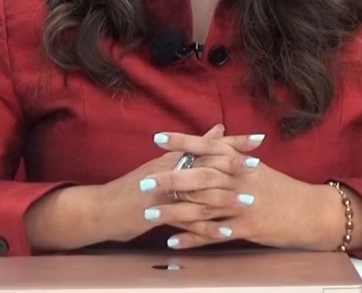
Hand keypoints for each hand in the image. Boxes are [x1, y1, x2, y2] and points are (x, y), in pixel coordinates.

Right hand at [92, 124, 256, 243]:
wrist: (102, 209)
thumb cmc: (135, 187)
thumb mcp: (164, 163)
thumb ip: (194, 147)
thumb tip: (219, 129)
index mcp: (174, 157)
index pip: (208, 145)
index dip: (233, 142)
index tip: (259, 139)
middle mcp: (170, 170)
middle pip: (206, 164)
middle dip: (234, 165)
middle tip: (258, 167)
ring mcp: (164, 193)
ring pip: (199, 193)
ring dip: (226, 198)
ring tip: (249, 202)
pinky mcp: (158, 215)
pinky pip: (187, 222)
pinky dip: (207, 228)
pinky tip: (226, 233)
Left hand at [140, 130, 346, 250]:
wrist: (310, 212)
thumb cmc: (281, 188)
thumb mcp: (257, 166)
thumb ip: (233, 151)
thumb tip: (213, 135)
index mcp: (240, 161)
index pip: (207, 147)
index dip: (181, 142)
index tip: (157, 138)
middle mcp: (239, 180)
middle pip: (198, 177)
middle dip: (168, 178)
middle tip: (142, 180)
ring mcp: (242, 205)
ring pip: (201, 207)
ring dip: (173, 211)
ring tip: (148, 213)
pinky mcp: (245, 228)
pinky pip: (214, 234)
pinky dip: (192, 238)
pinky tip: (172, 242)